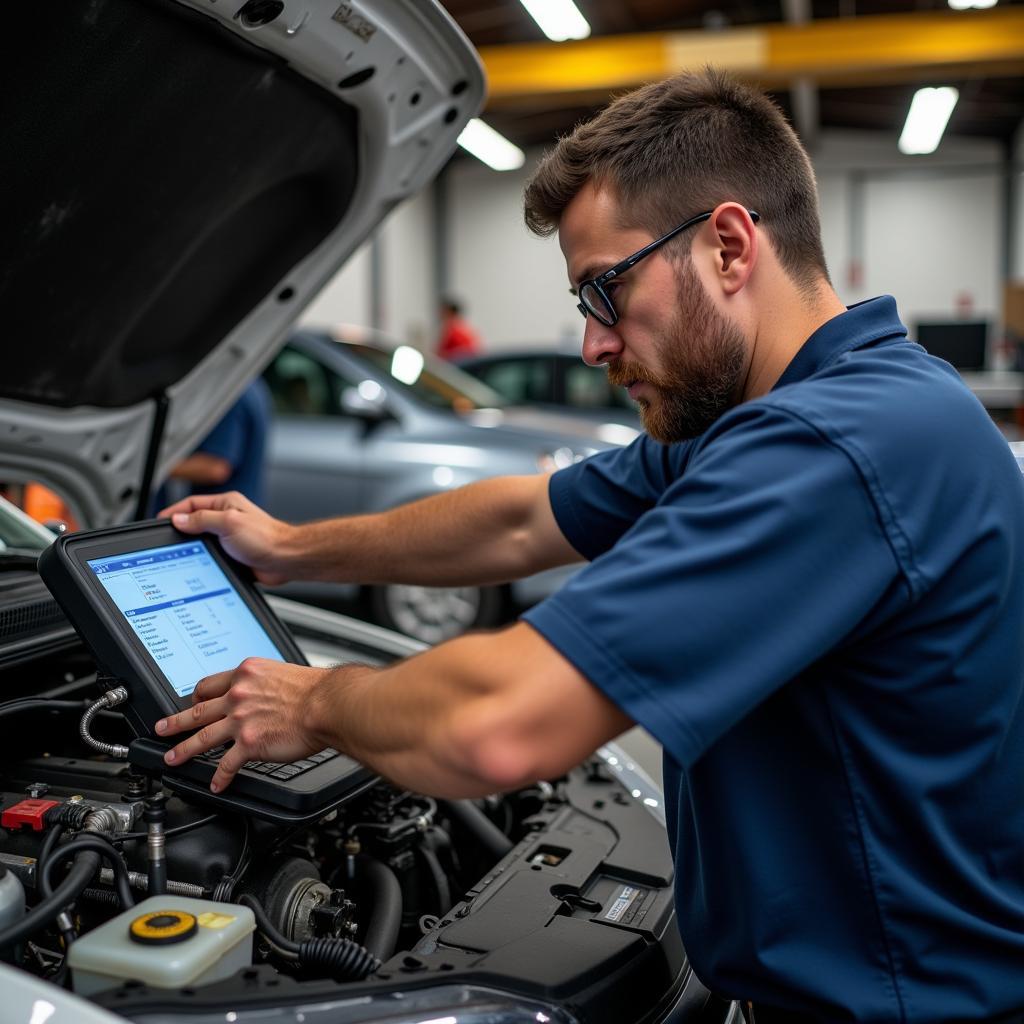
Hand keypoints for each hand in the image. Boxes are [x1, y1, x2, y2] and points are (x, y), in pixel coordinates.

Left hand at [155, 658, 330, 791]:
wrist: (327, 705)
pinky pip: (227, 763)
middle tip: (162, 728)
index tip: (192, 702)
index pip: (210, 685)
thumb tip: (264, 694)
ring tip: (172, 758)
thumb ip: (265, 684)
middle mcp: (238, 695)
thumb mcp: (282, 673)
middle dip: (176, 722)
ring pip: (202, 736)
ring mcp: (241, 720)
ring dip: (184, 749)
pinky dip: (220, 777)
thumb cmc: (315, 689)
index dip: (197, 696)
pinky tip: (217, 784)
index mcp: (246, 674)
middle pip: (198, 710)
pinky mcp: (249, 743)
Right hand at [158, 491, 295, 585]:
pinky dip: (204, 560)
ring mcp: (230, 537)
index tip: (161, 520)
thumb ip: (202, 519)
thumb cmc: (266, 538)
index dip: (175, 512)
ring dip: (193, 548)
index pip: (192, 504)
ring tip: (179, 554)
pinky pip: (212, 556)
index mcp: (226, 504)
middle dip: (181, 531)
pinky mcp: (233, 554)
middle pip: (195, 522)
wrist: (285, 560)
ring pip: (203, 541)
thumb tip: (179, 519)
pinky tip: (197, 566)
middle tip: (166, 539)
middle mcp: (228, 519)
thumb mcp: (228, 522)